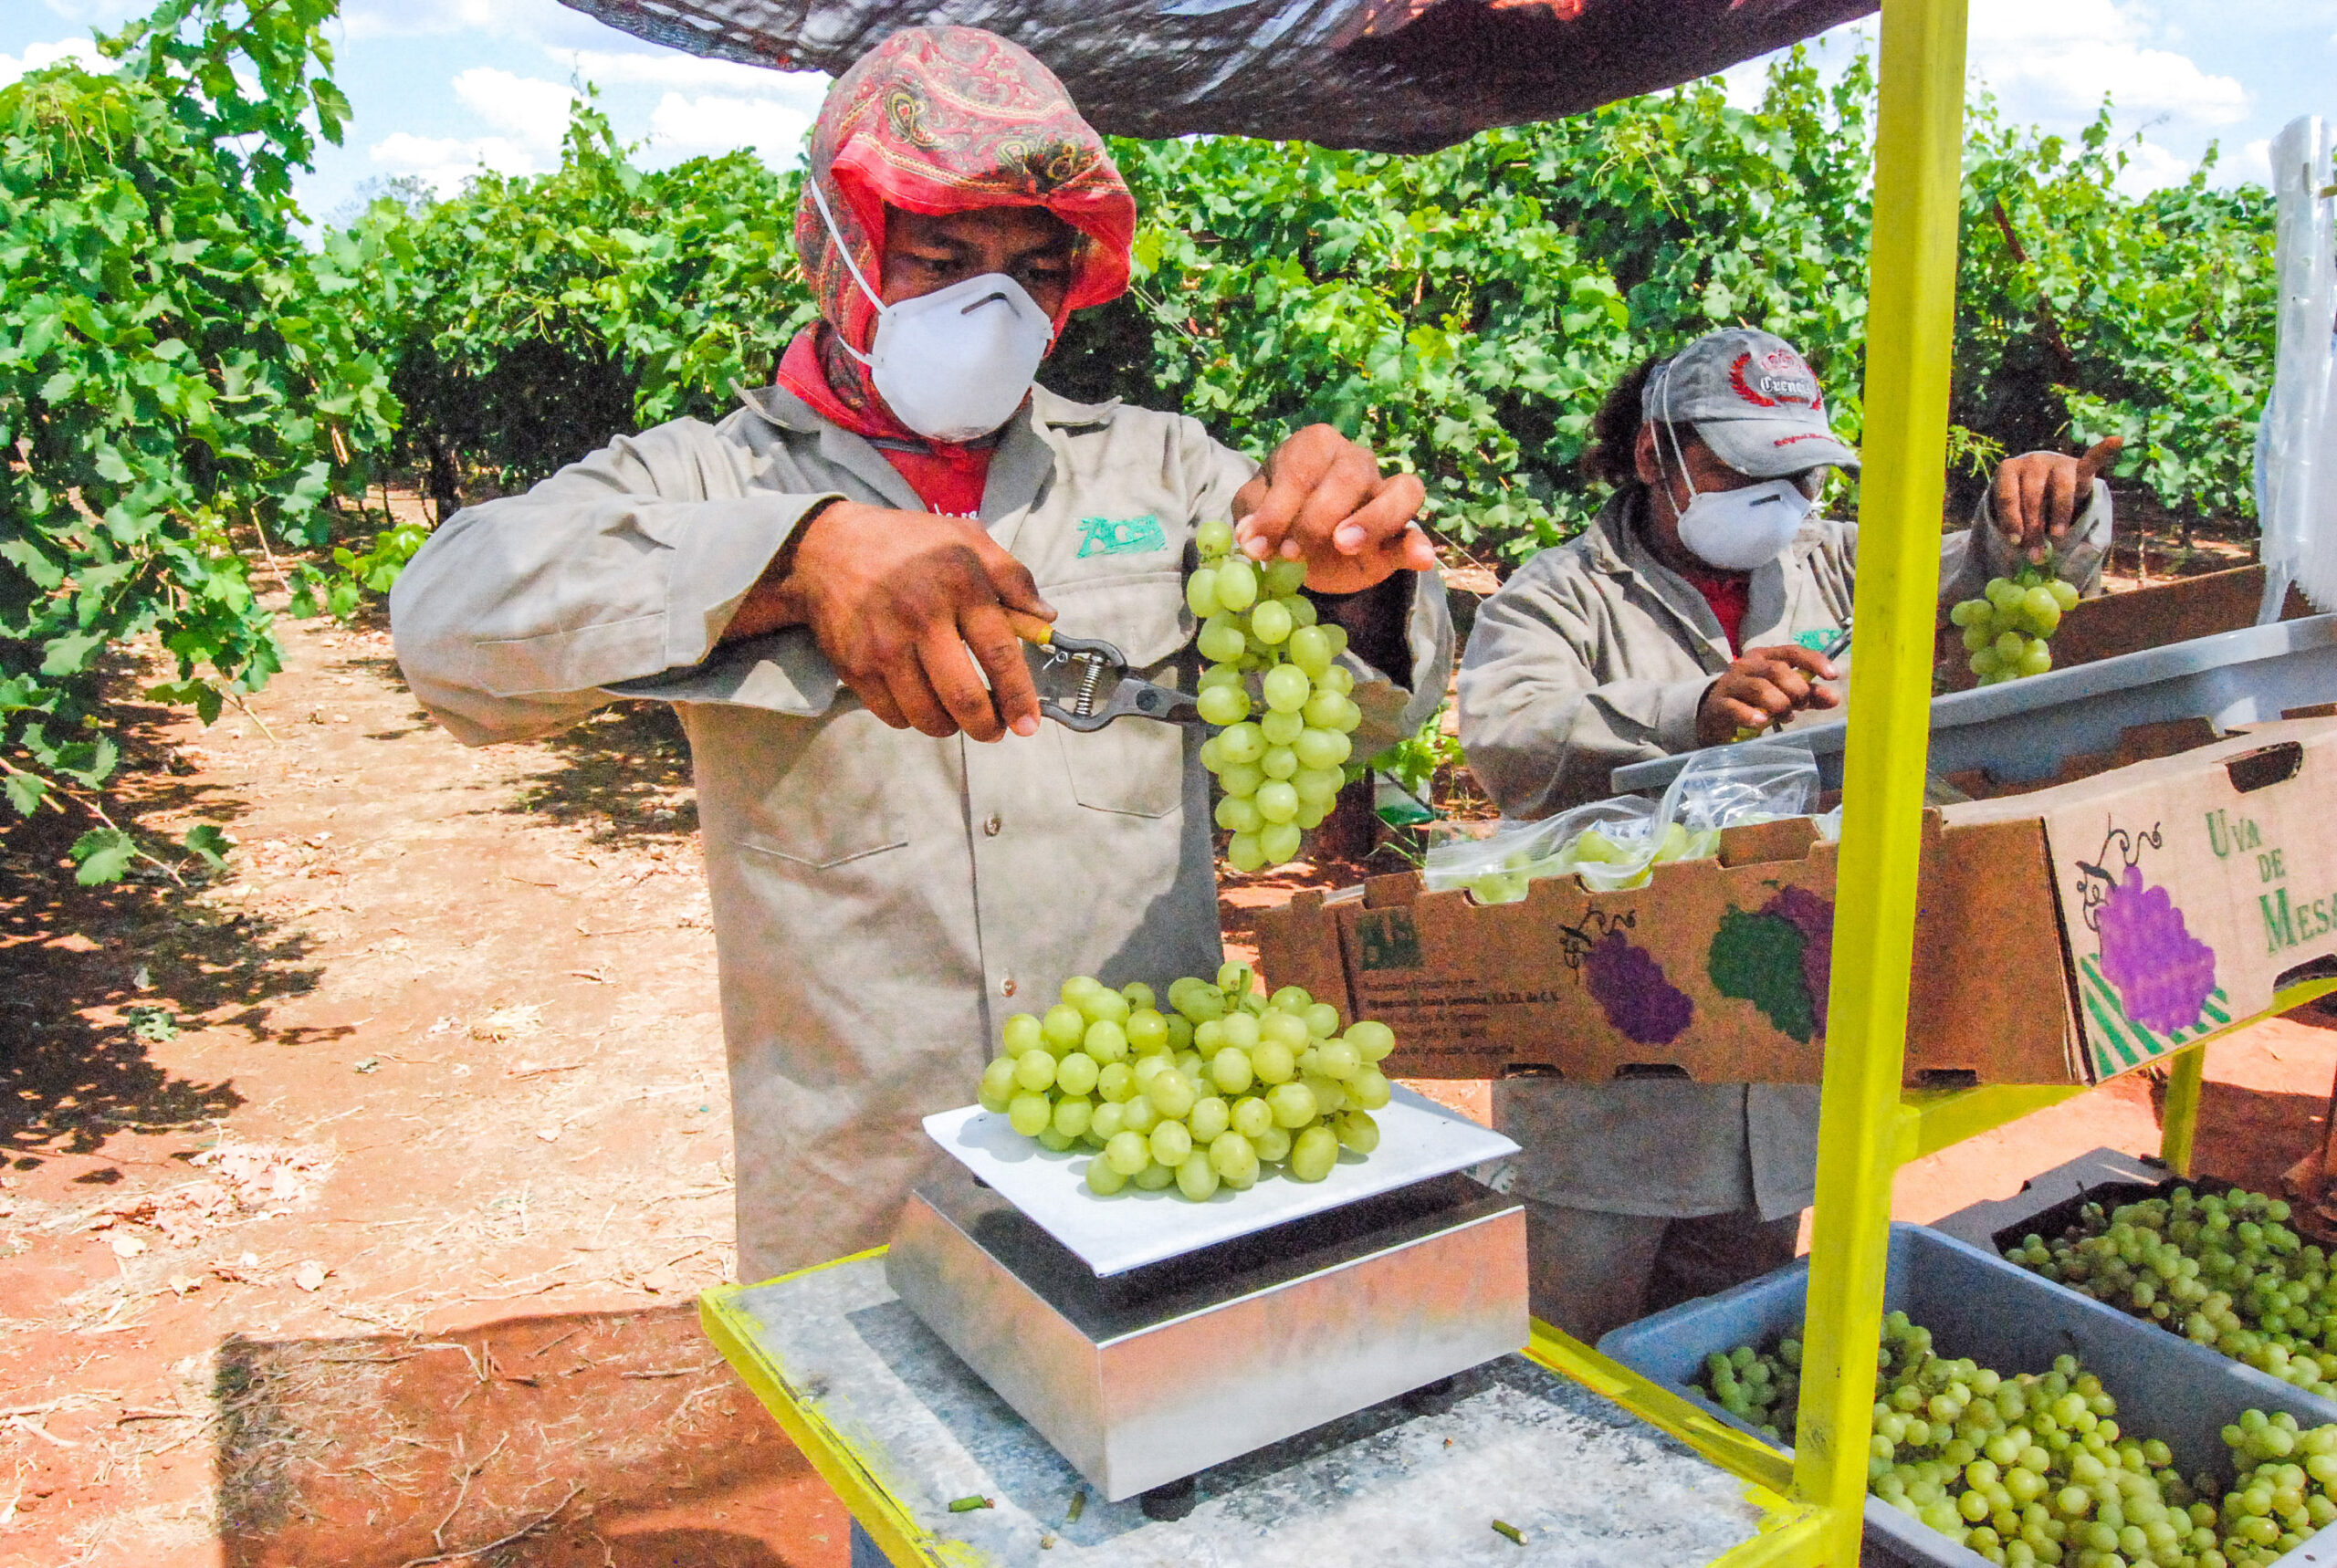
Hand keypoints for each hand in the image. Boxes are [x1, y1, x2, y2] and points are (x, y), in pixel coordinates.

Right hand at [729, 501, 1052, 740]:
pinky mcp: (855, 666)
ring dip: (951, 727)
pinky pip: (894, 715)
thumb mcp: (967, 539)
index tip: (1030, 723)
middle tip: (996, 732)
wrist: (825, 549)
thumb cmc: (907, 544)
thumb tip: (1047, 619)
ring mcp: (884, 646)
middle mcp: (921, 617)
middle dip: (987, 726)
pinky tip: (922, 705)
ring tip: (959, 720)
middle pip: (964, 697)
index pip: (999, 654)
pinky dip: (914, 720)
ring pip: (928, 715)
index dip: (1019, 696)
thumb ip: (1013, 577)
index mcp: (959, 585)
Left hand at [1230, 424, 1436, 595]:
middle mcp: (1355, 460)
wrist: (1304, 549)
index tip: (1258, 544)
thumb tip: (1250, 536)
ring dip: (1374, 519)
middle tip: (1292, 553)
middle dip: (1317, 518)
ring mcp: (1384, 492)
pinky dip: (1419, 544)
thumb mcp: (1254, 511)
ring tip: (1345, 546)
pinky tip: (1420, 558)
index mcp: (1315, 445)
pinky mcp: (1400, 532)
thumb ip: (1253, 517)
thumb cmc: (1279, 516)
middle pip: (1350, 475)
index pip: (1302, 466)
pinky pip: (1417, 531)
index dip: (1279, 507)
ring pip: (1400, 490)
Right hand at [1695, 644, 1842, 746]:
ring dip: (1779, 704)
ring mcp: (1731, 684)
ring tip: (1785, 716)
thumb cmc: (1753, 700)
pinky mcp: (1719, 705)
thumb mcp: (1783, 694)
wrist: (1713, 714)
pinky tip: (1762, 723)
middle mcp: (1747, 665)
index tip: (1832, 676)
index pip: (1792, 652)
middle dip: (1796, 689)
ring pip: (1760, 688)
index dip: (1814, 661)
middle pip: (1777, 670)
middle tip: (1801, 705)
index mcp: (1765, 656)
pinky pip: (1736, 708)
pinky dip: (1751, 715)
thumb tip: (1834, 698)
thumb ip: (1808, 695)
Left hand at [1991, 437, 2121, 562]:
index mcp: (2008, 470)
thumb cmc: (2024, 501)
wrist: (2042, 479)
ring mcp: (2057, 463)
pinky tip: (2116, 441)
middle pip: (2033, 496)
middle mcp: (2032, 462)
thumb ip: (2022, 530)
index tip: (2016, 541)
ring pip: (2060, 489)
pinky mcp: (2079, 468)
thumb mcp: (2016, 513)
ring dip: (2058, 514)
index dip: (2011, 520)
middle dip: (2034, 527)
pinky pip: (2092, 460)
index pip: (2008, 496)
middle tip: (2036, 552)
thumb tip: (2036, 558)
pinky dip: (2103, 451)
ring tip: (2056, 535)